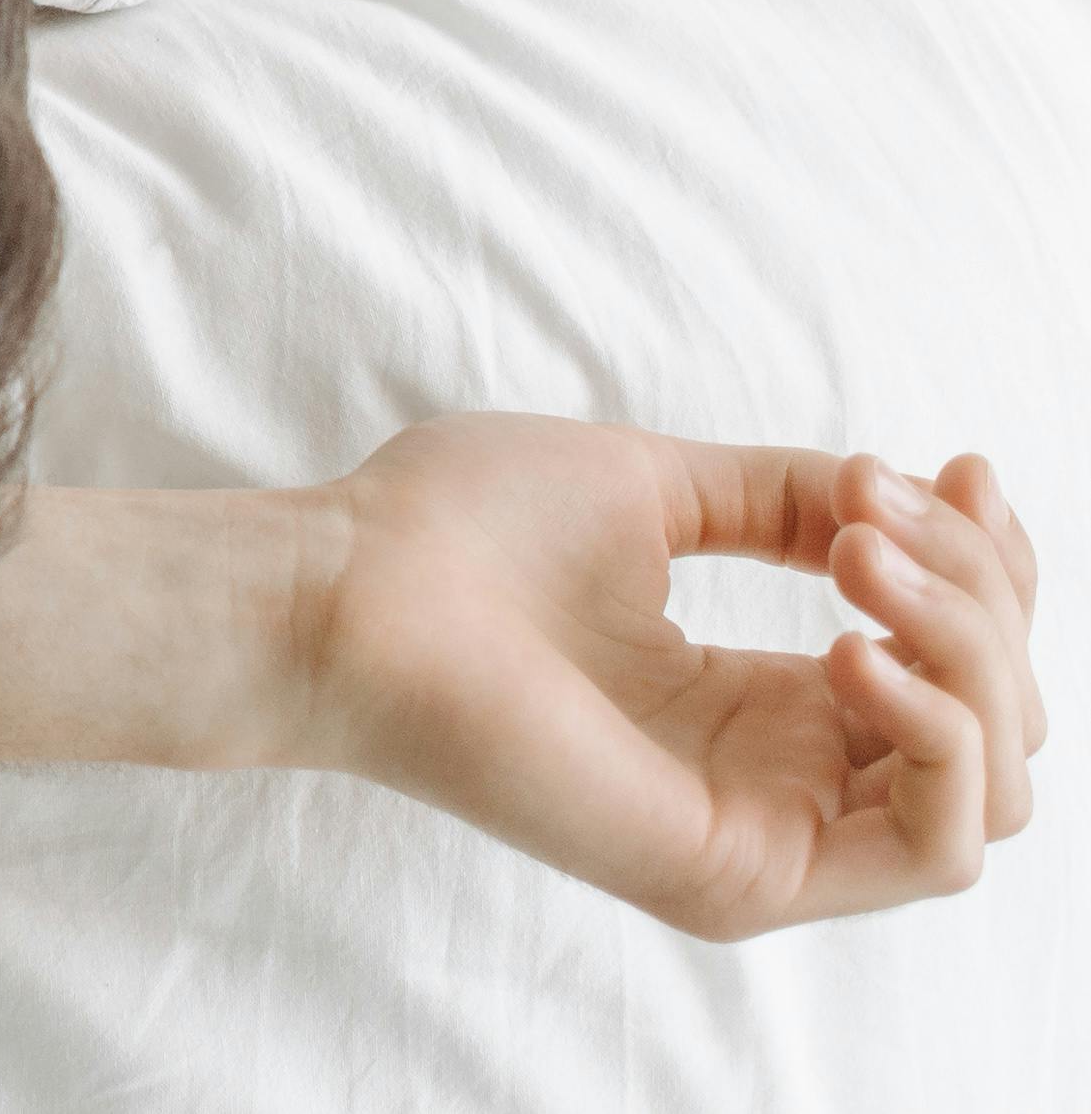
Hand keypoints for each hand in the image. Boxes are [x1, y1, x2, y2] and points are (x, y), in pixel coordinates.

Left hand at [290, 415, 1041, 935]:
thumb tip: (896, 494)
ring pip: (988, 786)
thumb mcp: (655, 488)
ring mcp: (765, 835)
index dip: (994, 567)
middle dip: (981, 592)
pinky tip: (850, 650)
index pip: (959, 668)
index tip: (956, 464)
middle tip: (871, 510)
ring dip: (967, 652)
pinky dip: (936, 735)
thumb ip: (783, 501)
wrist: (343, 586)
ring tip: (856, 561)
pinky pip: (934, 848)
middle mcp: (778, 778)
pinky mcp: (740, 874)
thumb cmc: (452, 532)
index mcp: (760, 702)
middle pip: (995, 720)